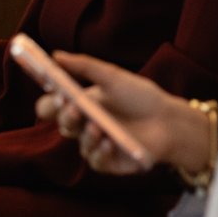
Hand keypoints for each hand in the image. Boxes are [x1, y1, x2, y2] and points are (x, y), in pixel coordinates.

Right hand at [34, 51, 210, 174]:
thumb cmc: (140, 96)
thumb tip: (55, 54)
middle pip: (62, 123)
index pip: (51, 106)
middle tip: (73, 108)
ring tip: (97, 126)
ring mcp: (95, 144)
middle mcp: (84, 124)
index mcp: (80, 103)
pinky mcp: (109, 161)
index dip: (49, 102)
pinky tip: (108, 143)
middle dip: (65, 116)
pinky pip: (95, 161)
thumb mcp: (112, 76)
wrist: (169, 120)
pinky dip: (99, 152)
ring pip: (78, 143)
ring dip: (85, 134)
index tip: (56, 94)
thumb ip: (84, 66)